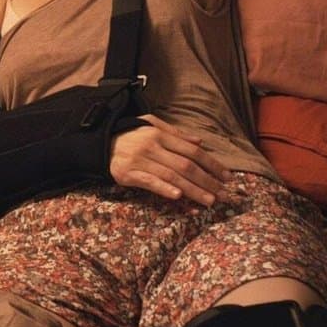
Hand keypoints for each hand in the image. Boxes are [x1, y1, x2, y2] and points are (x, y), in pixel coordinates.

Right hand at [109, 115, 229, 205]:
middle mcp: (152, 146)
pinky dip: (164, 189)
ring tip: (209, 201)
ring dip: (193, 190)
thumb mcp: (152, 126)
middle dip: (207, 181)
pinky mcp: (127, 173)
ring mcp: (140, 160)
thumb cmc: (130, 135)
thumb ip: (177, 134)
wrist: (100, 143)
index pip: (192, 151)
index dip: (212, 164)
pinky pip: (149, 182)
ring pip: (171, 177)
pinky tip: (178, 197)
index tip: (227, 176)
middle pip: (185, 166)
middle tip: (224, 194)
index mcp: (160, 135)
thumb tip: (200, 141)